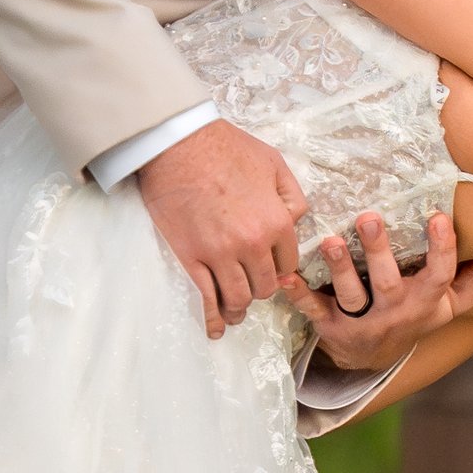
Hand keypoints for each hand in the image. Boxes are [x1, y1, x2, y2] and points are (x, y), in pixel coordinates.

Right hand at [138, 118, 305, 336]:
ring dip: (239, 307)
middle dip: (261, 288)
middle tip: (251, 284)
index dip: (279, 267)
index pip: (288, 264)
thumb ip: (292, 196)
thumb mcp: (273, 163)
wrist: (177, 144)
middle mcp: (252, 244)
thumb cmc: (226, 147)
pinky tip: (215, 329)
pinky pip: (206, 298)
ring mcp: (220, 255)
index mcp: (276, 222)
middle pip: (265, 287)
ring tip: (235, 310)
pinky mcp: (191, 258)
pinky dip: (212, 318)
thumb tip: (296, 221)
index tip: (269, 267)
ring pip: (239, 298)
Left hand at [285, 210, 472, 373]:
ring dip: (339, 269)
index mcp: (426, 302)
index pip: (439, 275)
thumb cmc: (417, 316)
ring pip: (351, 295)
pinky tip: (284, 277)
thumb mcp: (451, 303)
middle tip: (368, 218)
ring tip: (331, 241)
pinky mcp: (331, 327)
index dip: (441, 248)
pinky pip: (314, 311)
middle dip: (378, 251)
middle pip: (387, 282)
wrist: (375, 361)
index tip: (438, 217)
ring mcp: (362, 321)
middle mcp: (395, 312)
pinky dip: (298, 295)